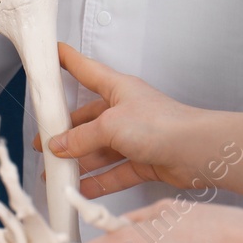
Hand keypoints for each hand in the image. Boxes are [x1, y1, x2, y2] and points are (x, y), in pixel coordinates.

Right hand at [35, 44, 222, 198]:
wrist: (199, 152)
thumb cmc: (160, 124)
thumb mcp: (109, 126)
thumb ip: (80, 139)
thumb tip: (57, 147)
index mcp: (117, 89)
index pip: (86, 70)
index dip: (67, 60)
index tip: (51, 52)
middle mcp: (124, 111)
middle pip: (88, 120)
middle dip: (65, 134)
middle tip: (43, 145)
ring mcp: (134, 137)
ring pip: (100, 150)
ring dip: (79, 163)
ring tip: (56, 176)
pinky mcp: (143, 161)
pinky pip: (114, 172)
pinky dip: (97, 181)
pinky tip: (80, 190)